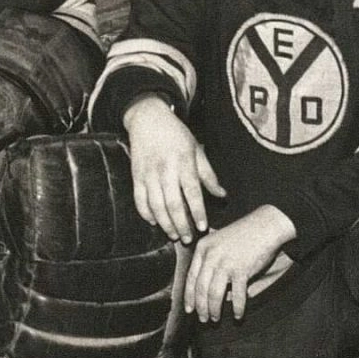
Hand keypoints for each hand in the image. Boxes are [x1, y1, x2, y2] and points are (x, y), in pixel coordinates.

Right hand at [123, 96, 221, 242]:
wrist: (148, 118)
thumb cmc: (176, 134)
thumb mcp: (196, 149)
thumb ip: (208, 175)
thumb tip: (222, 195)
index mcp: (184, 163)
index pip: (192, 193)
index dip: (197, 212)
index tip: (201, 227)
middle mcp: (166, 170)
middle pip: (173, 204)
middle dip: (180, 225)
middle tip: (187, 239)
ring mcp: (148, 174)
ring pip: (156, 205)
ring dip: (165, 223)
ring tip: (173, 235)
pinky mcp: (136, 176)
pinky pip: (139, 199)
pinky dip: (146, 213)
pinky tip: (154, 222)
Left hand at [186, 206, 293, 321]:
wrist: (265, 225)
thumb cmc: (243, 235)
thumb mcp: (218, 242)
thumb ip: (208, 260)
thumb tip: (203, 288)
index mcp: (203, 247)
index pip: (191, 277)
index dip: (189, 296)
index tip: (189, 309)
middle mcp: (211, 255)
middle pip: (201, 288)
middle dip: (200, 307)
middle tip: (203, 319)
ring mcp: (225, 262)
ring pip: (214, 294)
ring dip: (214, 310)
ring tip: (215, 319)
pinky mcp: (241, 269)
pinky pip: (237, 295)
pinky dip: (238, 308)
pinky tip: (238, 315)